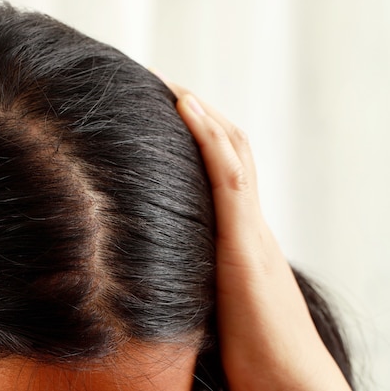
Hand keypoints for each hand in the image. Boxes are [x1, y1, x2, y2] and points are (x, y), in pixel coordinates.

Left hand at [168, 83, 350, 390]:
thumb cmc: (255, 357)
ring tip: (173, 85)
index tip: (174, 116)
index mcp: (242, 240)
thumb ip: (194, 282)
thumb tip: (156, 280)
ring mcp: (252, 232)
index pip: (227, 174)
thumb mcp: (215, 308)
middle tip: (168, 87)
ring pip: (233, 153)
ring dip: (204, 114)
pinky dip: (208, 137)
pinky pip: (228, 175)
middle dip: (202, 116)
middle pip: (233, 152)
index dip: (204, 140)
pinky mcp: (246, 244)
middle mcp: (252, 226)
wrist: (291, 384)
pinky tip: (185, 108)